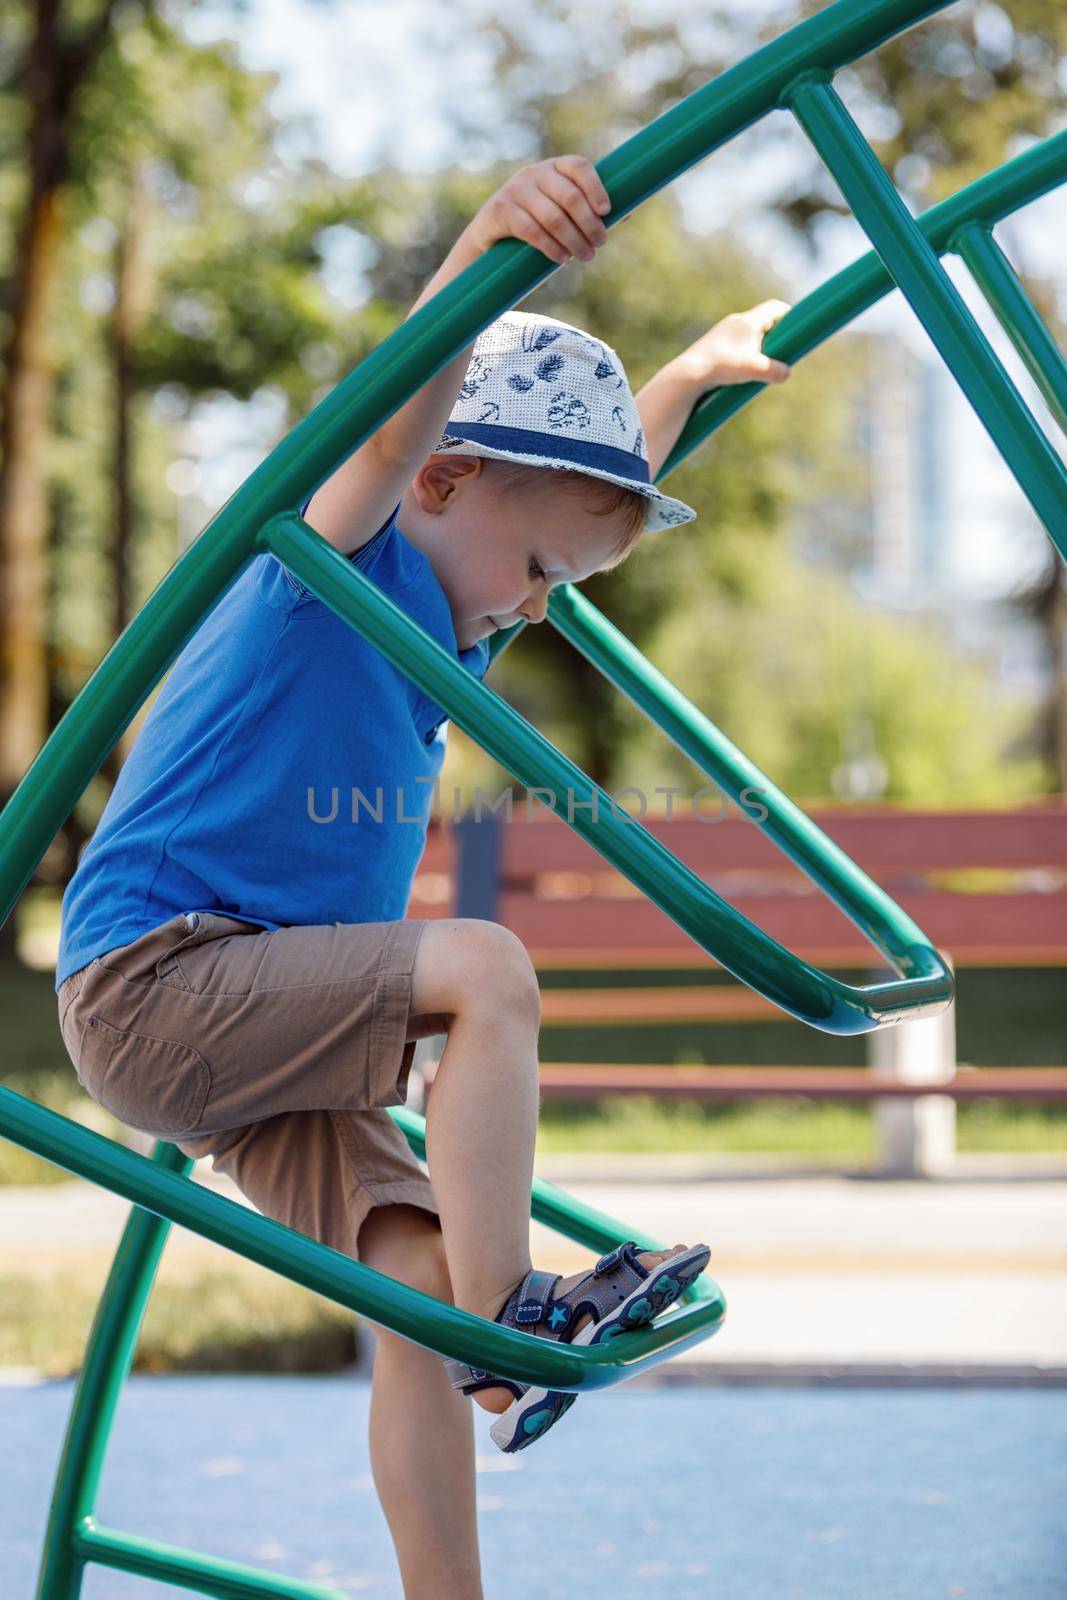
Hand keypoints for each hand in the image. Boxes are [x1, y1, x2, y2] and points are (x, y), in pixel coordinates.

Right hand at [463, 154, 611, 266]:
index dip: (596, 187)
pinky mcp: (499, 210)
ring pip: (551, 216)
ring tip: (586, 256)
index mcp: (554, 167)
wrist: (491, 234)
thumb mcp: (562, 211)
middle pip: (568, 196)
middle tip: (600, 243)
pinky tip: (562, 258)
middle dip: (588, 223)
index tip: (607, 211)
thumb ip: (590, 210)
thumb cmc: (537, 221)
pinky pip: (530, 230)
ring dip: (573, 240)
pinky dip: (550, 246)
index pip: (579, 167)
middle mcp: (534, 173)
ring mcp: (515, 190)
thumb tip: (630, 213)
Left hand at [677, 299, 792, 389]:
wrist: (689, 374)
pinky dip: (743, 353)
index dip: (789, 315)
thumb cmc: (722, 367)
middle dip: (774, 335)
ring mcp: (722, 332)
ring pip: (748, 334)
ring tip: (760, 366)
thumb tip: (786, 373)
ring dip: (758, 346)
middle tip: (781, 351)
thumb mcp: (754, 370)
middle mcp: (735, 322)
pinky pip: (735, 344)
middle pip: (762, 321)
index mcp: (748, 321)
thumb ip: (775, 371)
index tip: (797, 327)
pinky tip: (741, 371)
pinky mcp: (713, 345)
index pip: (775, 308)